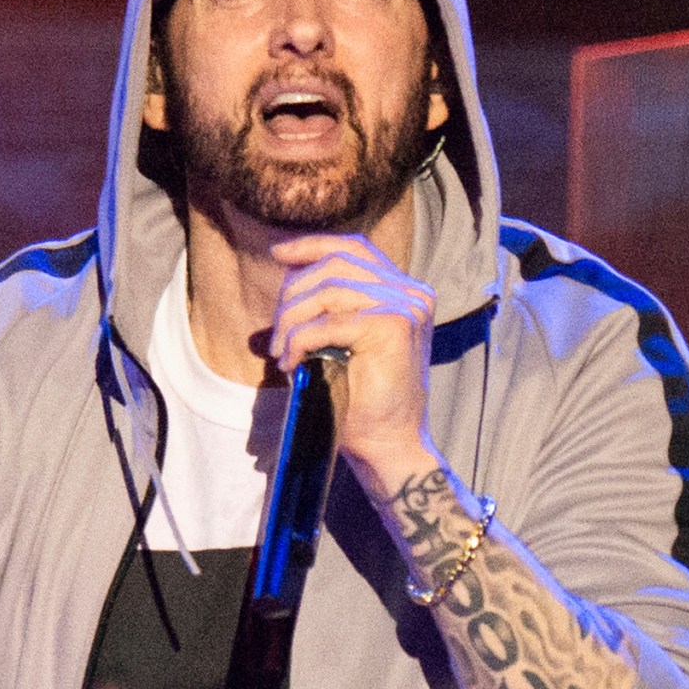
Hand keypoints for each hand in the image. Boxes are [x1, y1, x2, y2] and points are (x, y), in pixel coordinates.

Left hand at [268, 233, 438, 492]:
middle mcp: (412, 293)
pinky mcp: (392, 327)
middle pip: (336, 264)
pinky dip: (299, 340)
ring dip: (291, 320)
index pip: (355, 248)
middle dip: (293, 293)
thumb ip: (332, 306)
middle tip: (277, 334)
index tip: (278, 254)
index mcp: (406, 292)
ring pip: (328, 291)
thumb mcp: (346, 341)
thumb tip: (286, 274)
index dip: (313, 245)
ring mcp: (406, 307)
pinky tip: (291, 362)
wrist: (389, 443)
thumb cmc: (363, 399)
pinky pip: (327, 322)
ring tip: (282, 352)